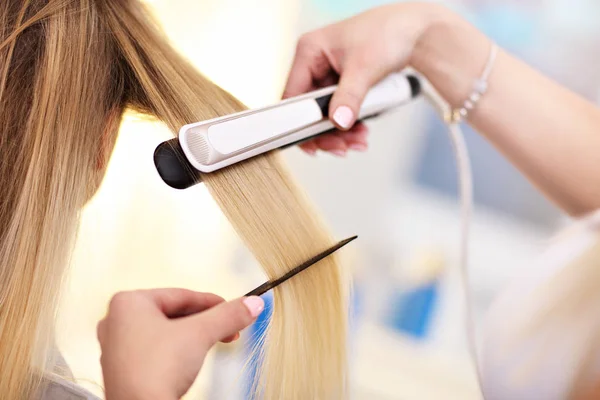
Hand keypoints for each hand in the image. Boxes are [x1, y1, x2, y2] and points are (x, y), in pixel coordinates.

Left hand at [97, 289, 263, 399]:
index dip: (213, 303)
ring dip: (194, 337)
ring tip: (216, 343)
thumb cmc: (159, 369)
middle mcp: (116, 320)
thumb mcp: (201, 334)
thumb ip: (228, 315)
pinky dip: (178, 351)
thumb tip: (254, 303)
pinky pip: (156, 350)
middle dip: (206, 322)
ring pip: (166, 332)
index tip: (235, 308)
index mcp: (129, 302)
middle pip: (174, 314)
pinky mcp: (122, 369)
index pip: (181, 295)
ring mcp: (117, 346)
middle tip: (231, 330)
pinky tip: (193, 360)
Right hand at [283, 2, 447, 155]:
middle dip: (327, 131)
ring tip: (358, 139)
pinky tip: (361, 131)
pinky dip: (349, 125)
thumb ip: (349, 97)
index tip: (313, 142)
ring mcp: (329, 76)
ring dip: (340, 132)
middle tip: (342, 146)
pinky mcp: (343, 86)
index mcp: (309, 51)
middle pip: (308, 110)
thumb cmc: (390, 32)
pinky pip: (338, 112)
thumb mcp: (364, 67)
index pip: (293, 95)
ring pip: (325, 115)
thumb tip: (338, 121)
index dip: (300, 122)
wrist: (417, 33)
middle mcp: (315, 63)